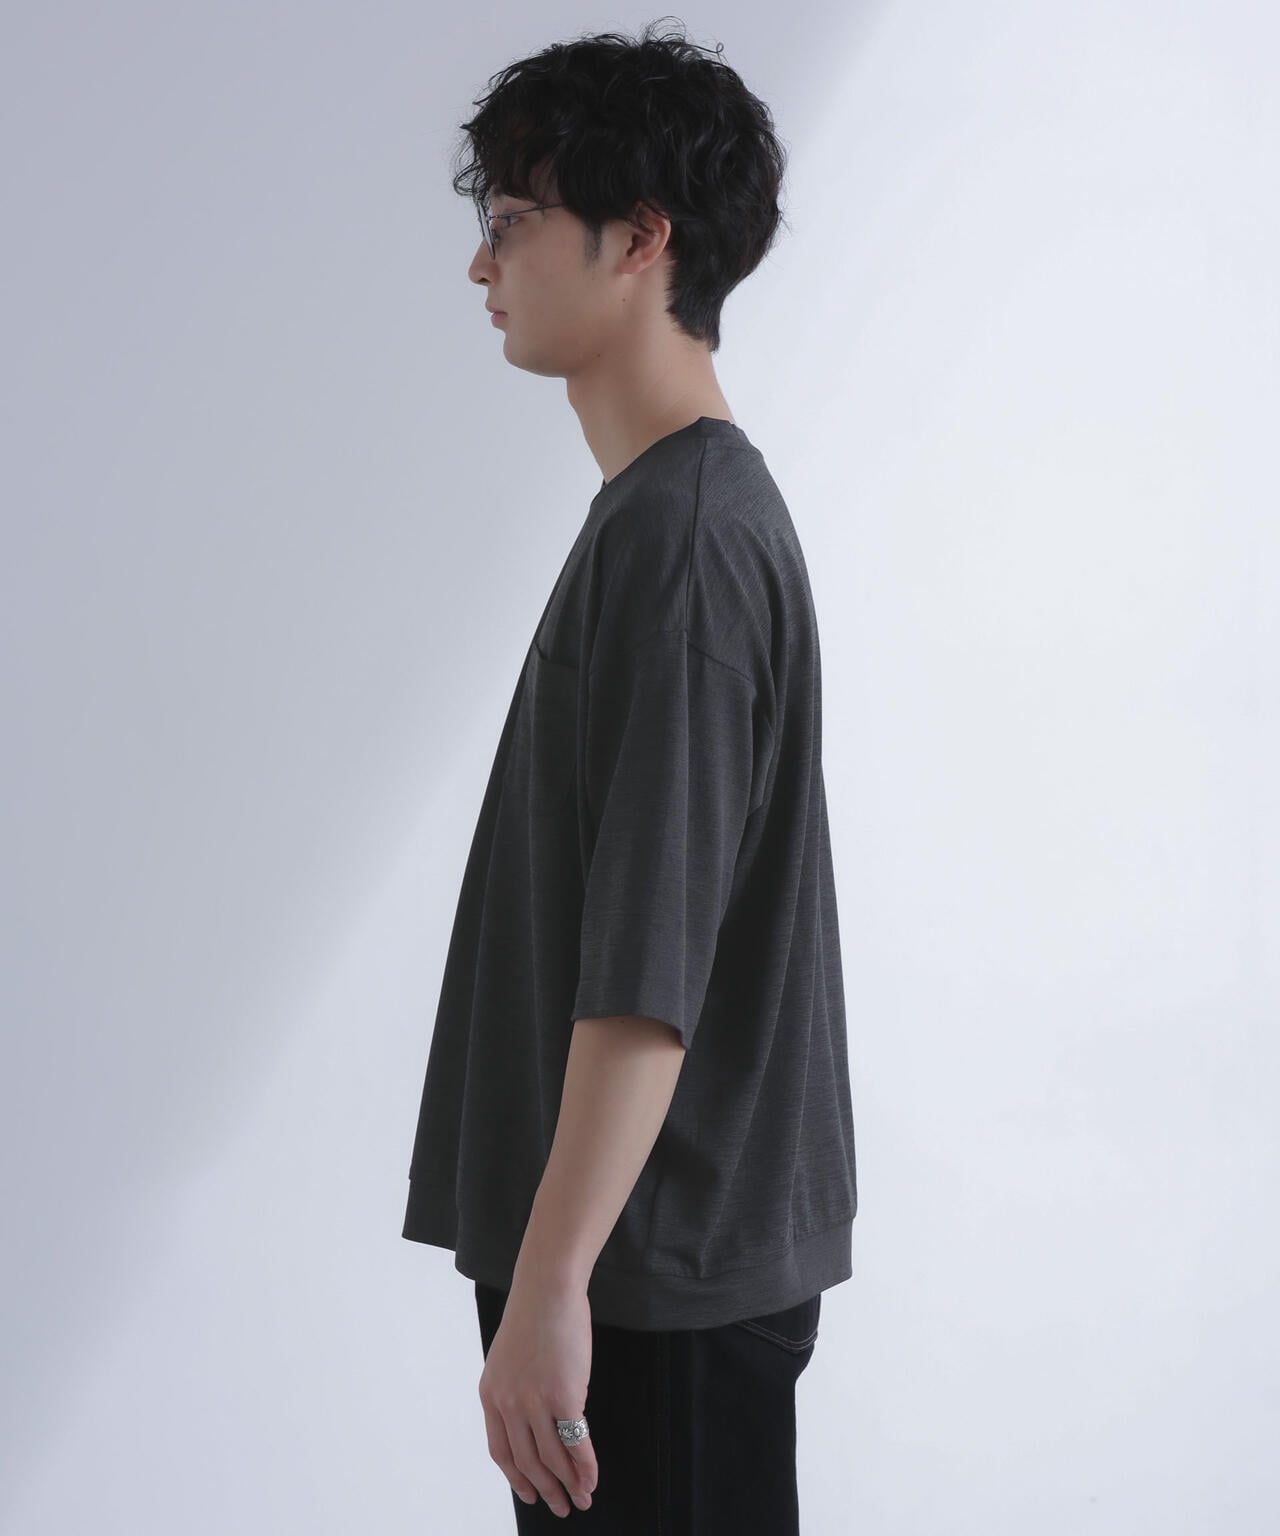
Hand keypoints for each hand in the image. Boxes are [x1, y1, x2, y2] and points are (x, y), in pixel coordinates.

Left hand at [478, 1274, 598, 1517]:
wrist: (548, 1286)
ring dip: (570, 1484)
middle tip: (563, 1507)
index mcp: (491, 1395)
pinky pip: (577, 1442)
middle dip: (548, 1491)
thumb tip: (537, 1424)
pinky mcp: (563, 1395)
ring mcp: (534, 1402)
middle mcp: (508, 1404)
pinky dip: (587, 1465)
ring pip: (553, 1458)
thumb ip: (516, 1390)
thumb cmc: (535, 1315)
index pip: (501, 1452)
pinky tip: (593, 1477)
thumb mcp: (510, 1357)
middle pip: (529, 1462)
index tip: (531, 1494)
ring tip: (584, 1497)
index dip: (518, 1479)